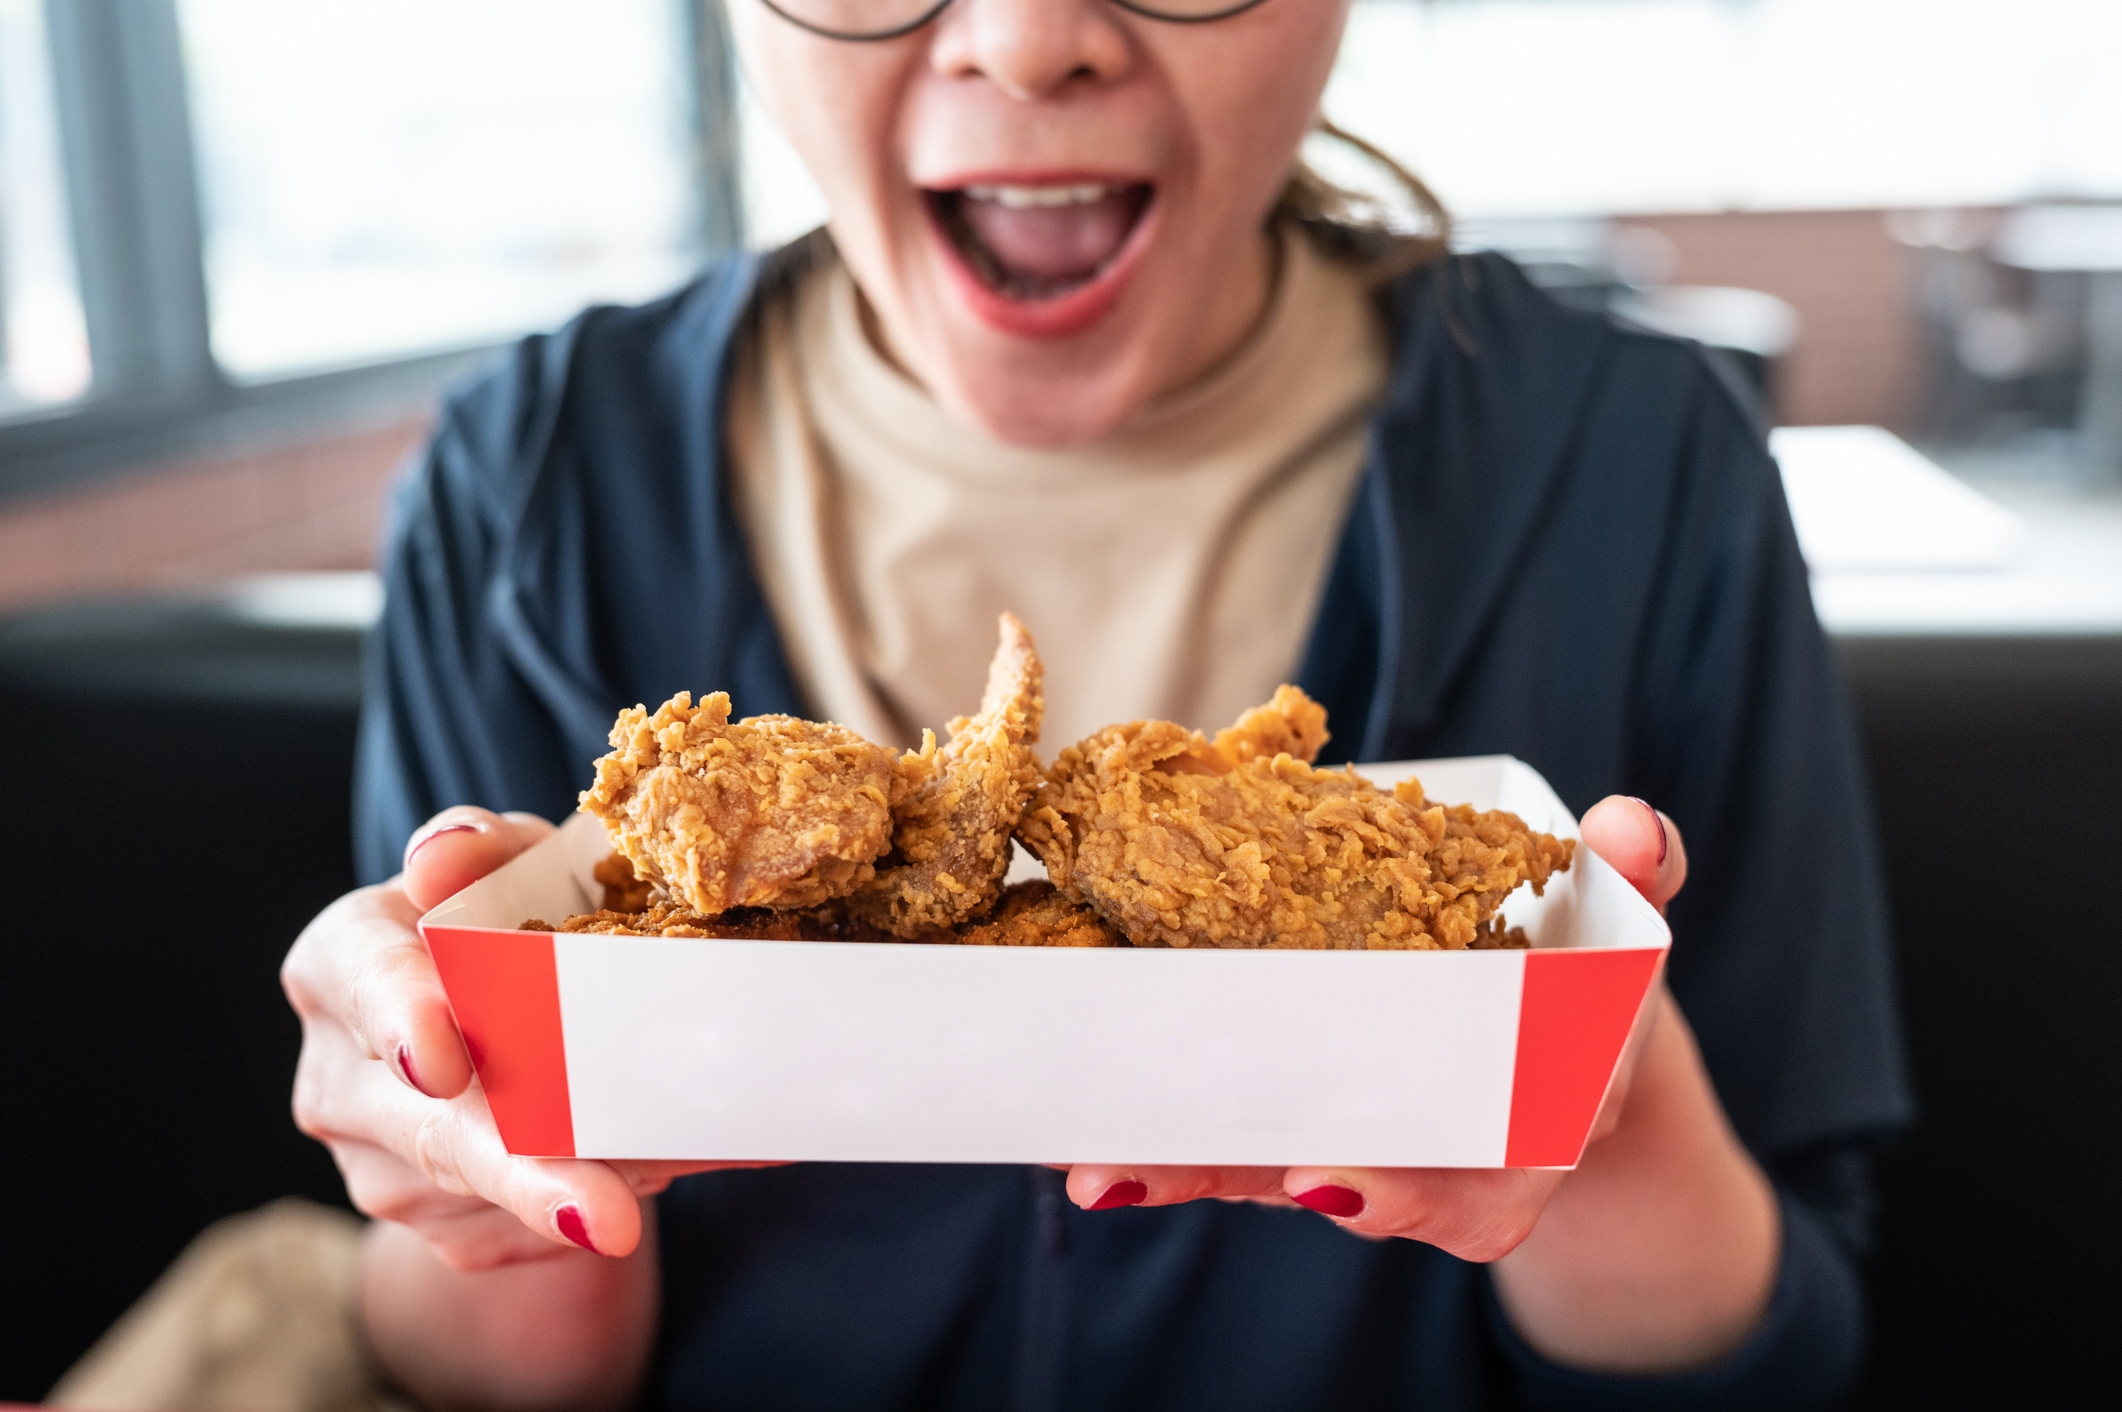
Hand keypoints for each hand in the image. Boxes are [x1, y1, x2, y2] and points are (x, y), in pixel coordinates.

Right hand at [282, 808, 738, 1269]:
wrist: (510, 1031)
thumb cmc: (509, 927)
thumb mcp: (508, 869)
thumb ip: (481, 849)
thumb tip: (444, 856)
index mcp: (339, 965)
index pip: (361, 982)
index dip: (401, 1018)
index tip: (448, 1062)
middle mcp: (339, 1077)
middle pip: (431, 1129)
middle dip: (519, 1173)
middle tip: (603, 1213)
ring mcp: (380, 1169)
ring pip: (485, 1197)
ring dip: (581, 1194)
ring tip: (665, 1179)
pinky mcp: (440, 1229)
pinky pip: (519, 1235)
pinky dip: (589, 1214)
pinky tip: (644, 1181)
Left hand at [1059, 794, 1686, 1251]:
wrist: (1569, 1032)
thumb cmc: (1590, 976)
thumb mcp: (1627, 926)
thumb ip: (1638, 877)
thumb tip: (1632, 827)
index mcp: (1537, 1128)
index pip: (1482, 1183)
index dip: (1409, 1193)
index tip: (1333, 1183)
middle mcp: (1449, 1164)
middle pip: (1351, 1192)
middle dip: (1260, 1181)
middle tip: (1149, 1170)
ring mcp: (1371, 1149)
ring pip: (1275, 1175)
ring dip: (1187, 1172)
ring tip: (1096, 1165)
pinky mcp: (1305, 1125)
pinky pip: (1238, 1147)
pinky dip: (1169, 1148)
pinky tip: (1084, 1146)